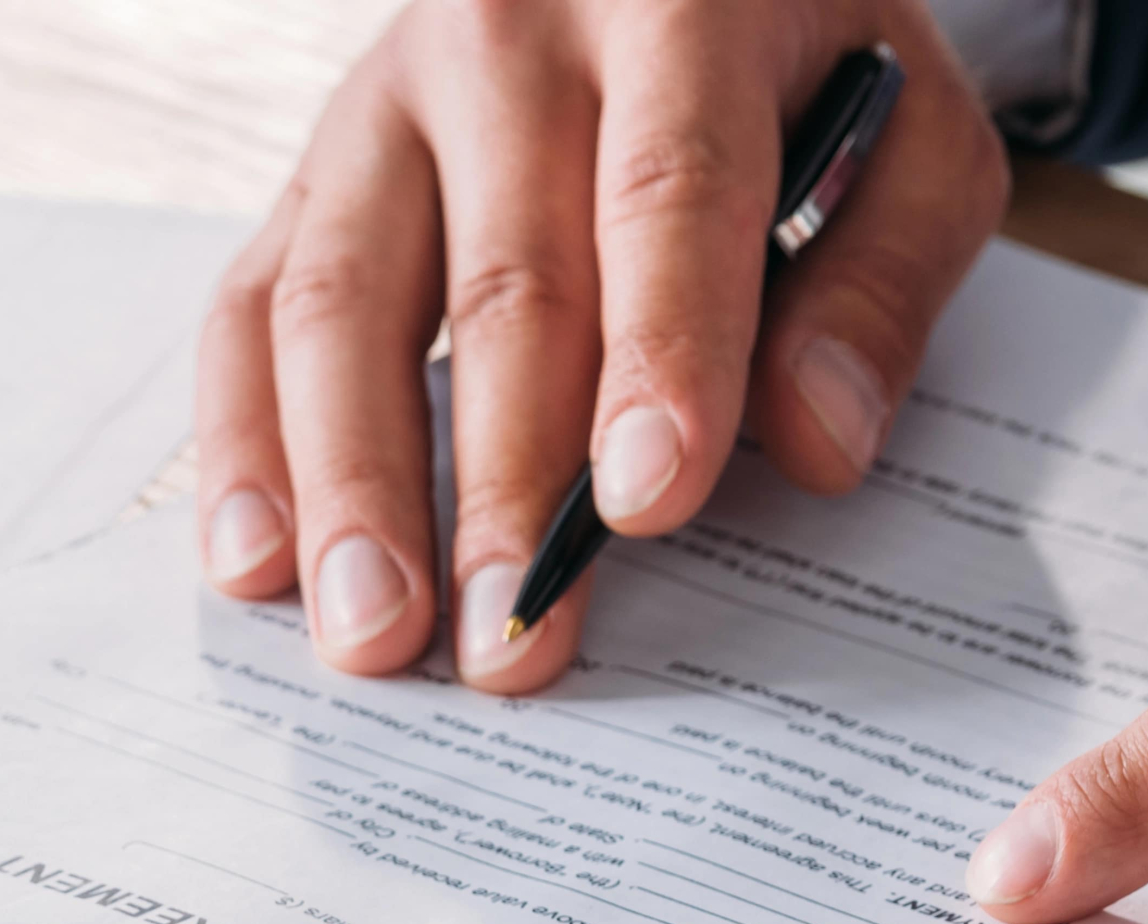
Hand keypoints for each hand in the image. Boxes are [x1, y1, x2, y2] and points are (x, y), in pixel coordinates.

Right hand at [198, 0, 1008, 690]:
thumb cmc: (785, 70)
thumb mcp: (904, 132)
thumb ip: (880, 278)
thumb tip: (813, 439)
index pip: (666, 189)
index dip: (659, 355)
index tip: (647, 505)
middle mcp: (505, 38)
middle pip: (500, 281)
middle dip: (501, 483)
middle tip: (505, 639)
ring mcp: (379, 109)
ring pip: (340, 305)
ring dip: (351, 490)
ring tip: (370, 633)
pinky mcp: (306, 179)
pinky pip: (246, 315)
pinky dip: (243, 448)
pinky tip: (257, 562)